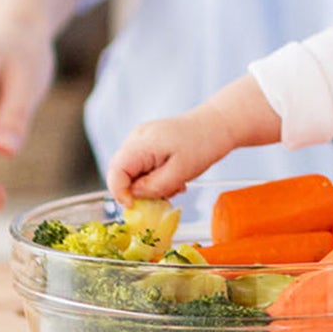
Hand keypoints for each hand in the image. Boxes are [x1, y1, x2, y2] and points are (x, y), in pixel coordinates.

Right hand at [108, 109, 226, 204]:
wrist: (216, 124)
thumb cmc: (202, 145)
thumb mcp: (180, 173)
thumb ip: (154, 186)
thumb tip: (134, 196)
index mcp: (141, 143)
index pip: (115, 171)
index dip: (120, 193)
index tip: (136, 206)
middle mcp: (136, 139)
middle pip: (120, 172)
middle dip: (135, 190)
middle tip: (159, 198)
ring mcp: (141, 139)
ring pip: (131, 171)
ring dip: (147, 185)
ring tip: (173, 185)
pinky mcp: (148, 143)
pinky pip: (141, 165)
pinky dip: (152, 177)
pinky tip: (172, 178)